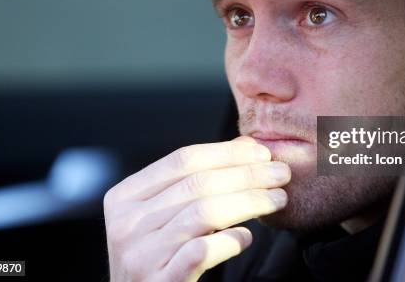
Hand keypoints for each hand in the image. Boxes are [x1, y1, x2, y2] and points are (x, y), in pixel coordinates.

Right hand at [103, 137, 290, 280]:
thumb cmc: (157, 257)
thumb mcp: (163, 216)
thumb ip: (196, 180)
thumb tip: (245, 146)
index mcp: (124, 197)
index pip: (182, 160)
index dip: (227, 152)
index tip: (262, 152)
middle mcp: (126, 223)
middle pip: (198, 184)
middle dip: (248, 174)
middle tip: (280, 173)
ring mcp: (140, 254)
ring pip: (205, 213)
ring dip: (249, 201)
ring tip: (277, 199)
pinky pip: (202, 251)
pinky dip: (230, 240)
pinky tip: (247, 237)